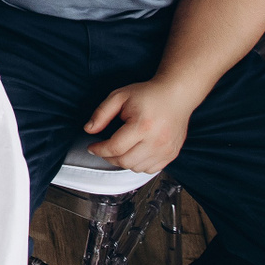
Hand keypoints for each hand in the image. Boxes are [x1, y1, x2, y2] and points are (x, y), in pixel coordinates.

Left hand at [83, 80, 198, 173]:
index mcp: (143, 126)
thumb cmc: (147, 94)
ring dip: (123, 162)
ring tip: (118, 149)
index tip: (91, 147)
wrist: (176, 95)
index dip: (99, 150)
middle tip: (103, 149)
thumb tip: (88, 129)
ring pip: (137, 168)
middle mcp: (157, 141)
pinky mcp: (172, 154)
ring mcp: (166, 150)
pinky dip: (138, 165)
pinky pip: (150, 169)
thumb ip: (101, 113)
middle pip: (125, 161)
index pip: (115, 148)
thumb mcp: (119, 96)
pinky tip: (133, 153)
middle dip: (108, 157)